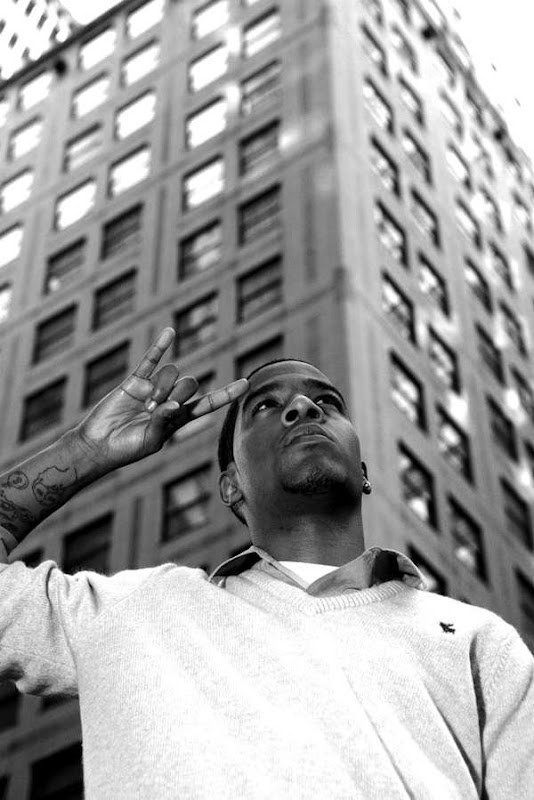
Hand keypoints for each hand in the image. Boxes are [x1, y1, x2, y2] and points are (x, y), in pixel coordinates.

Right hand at [74, 327, 248, 471]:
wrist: (97, 443)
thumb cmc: (126, 449)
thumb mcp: (150, 442)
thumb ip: (164, 424)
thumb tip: (174, 405)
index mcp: (179, 419)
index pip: (208, 404)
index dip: (226, 394)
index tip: (246, 384)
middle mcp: (170, 401)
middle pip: (190, 384)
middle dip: (177, 394)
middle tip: (157, 410)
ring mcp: (153, 388)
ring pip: (173, 374)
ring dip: (162, 387)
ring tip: (147, 404)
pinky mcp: (136, 381)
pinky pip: (151, 359)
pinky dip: (161, 346)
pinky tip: (170, 332)